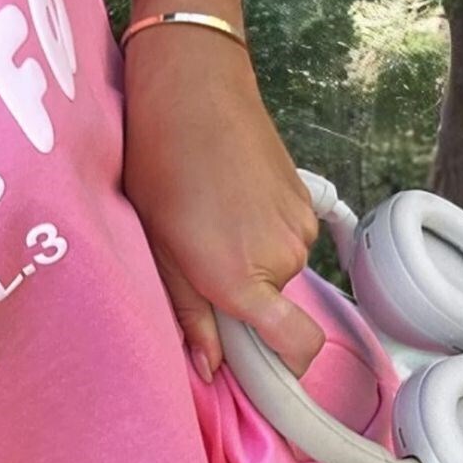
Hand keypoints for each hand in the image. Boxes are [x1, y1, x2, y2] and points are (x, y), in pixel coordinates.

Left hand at [122, 29, 325, 381]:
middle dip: (240, 300)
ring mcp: (298, 227)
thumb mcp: (158, 248)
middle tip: (194, 261)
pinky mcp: (304, 198)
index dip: (284, 370)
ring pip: (277, 272)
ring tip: (205, 220)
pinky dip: (260, 232)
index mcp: (240, 280)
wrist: (193, 90)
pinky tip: (226, 199)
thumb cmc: (158, 166)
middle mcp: (282, 259)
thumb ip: (188, 314)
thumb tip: (210, 369)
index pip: (294, 348)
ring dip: (248, 262)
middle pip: (271, 309)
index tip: (260, 373)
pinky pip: (285, 238)